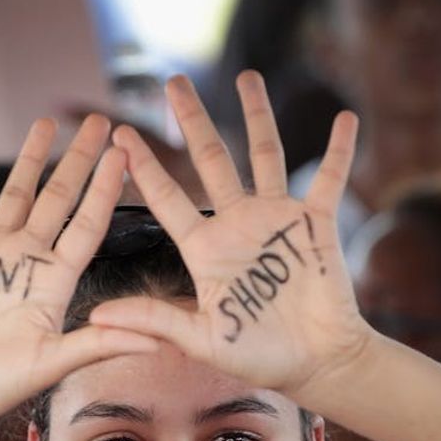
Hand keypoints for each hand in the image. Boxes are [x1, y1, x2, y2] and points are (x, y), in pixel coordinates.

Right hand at [0, 115, 158, 423]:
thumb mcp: (53, 364)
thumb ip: (100, 344)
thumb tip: (157, 341)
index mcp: (55, 279)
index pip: (87, 224)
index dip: (104, 189)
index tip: (122, 154)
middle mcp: (28, 259)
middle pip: (57, 198)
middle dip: (76, 159)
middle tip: (96, 120)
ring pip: (14, 195)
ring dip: (29, 160)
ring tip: (45, 123)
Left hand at [87, 71, 368, 399]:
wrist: (316, 364)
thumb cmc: (259, 357)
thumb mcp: (201, 340)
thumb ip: (154, 320)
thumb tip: (96, 317)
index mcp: (205, 249)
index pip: (167, 199)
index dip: (144, 168)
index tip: (121, 135)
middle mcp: (237, 225)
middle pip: (211, 161)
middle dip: (193, 121)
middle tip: (172, 83)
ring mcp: (277, 220)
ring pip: (264, 156)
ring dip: (257, 116)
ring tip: (246, 76)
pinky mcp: (316, 225)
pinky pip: (329, 180)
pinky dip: (338, 151)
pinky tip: (345, 119)